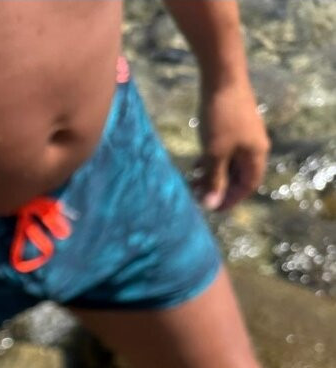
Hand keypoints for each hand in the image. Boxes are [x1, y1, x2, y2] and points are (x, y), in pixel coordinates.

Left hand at [195, 80, 269, 210]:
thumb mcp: (214, 153)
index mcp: (256, 155)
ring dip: (213, 175)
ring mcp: (244, 136)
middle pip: (239, 176)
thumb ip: (213, 179)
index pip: (248, 185)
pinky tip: (195, 164)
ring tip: (193, 182)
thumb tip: (211, 204)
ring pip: (230, 164)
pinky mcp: (233, 126)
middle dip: (219, 188)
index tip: (211, 208)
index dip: (231, 199)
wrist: (222, 79)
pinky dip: (212, 161)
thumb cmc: (221, 118)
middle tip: (197, 196)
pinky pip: (225, 151)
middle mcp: (254, 146)